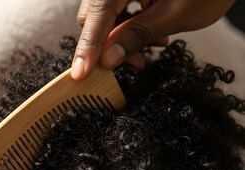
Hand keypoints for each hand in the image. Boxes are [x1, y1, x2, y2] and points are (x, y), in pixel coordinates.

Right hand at [71, 0, 234, 79]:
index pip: (98, 14)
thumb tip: (107, 60)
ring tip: (156, 44)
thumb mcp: (174, 15)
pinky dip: (131, 26)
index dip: (88, 47)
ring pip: (106, 15)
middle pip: (95, 14)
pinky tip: (154, 34)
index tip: (80, 74)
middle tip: (134, 62)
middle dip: (109, 43)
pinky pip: (119, 10)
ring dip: (123, 37)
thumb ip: (137, 36)